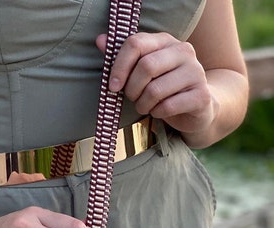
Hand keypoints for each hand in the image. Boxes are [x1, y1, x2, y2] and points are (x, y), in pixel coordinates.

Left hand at [96, 32, 215, 136]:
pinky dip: (157, 113)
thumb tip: (100, 40)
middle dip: (132, 89)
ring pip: (155, 90)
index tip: (113, 86)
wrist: (197, 105)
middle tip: (133, 98)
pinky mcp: (200, 95)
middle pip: (146, 67)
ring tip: (146, 106)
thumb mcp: (141, 71)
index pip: (135, 43)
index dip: (119, 67)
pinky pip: (167, 107)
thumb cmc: (162, 86)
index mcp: (165, 41)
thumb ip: (122, 56)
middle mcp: (183, 51)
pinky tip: (160, 111)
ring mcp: (195, 72)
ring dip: (143, 104)